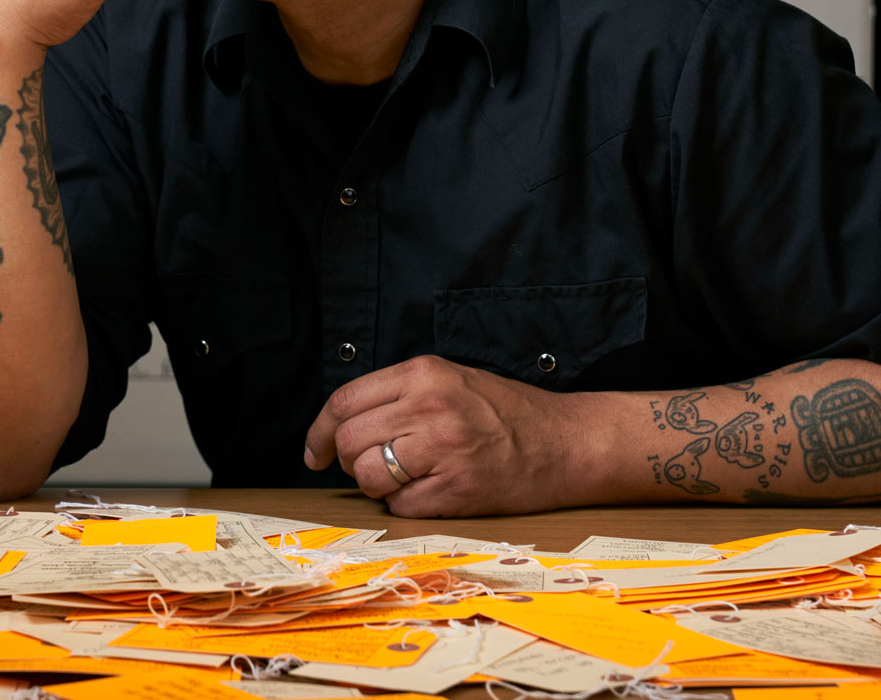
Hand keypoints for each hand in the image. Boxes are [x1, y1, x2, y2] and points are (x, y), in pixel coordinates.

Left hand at [301, 355, 607, 516]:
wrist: (566, 442)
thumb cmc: (505, 412)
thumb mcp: (450, 379)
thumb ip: (398, 393)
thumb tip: (341, 423)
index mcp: (423, 374)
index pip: (344, 402)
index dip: (320, 432)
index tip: (315, 452)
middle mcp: (430, 408)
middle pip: (351, 441)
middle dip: (349, 461)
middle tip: (368, 467)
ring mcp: (443, 450)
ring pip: (368, 477)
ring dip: (375, 485)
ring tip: (403, 478)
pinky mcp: (457, 489)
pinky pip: (399, 506)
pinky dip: (404, 506)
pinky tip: (428, 492)